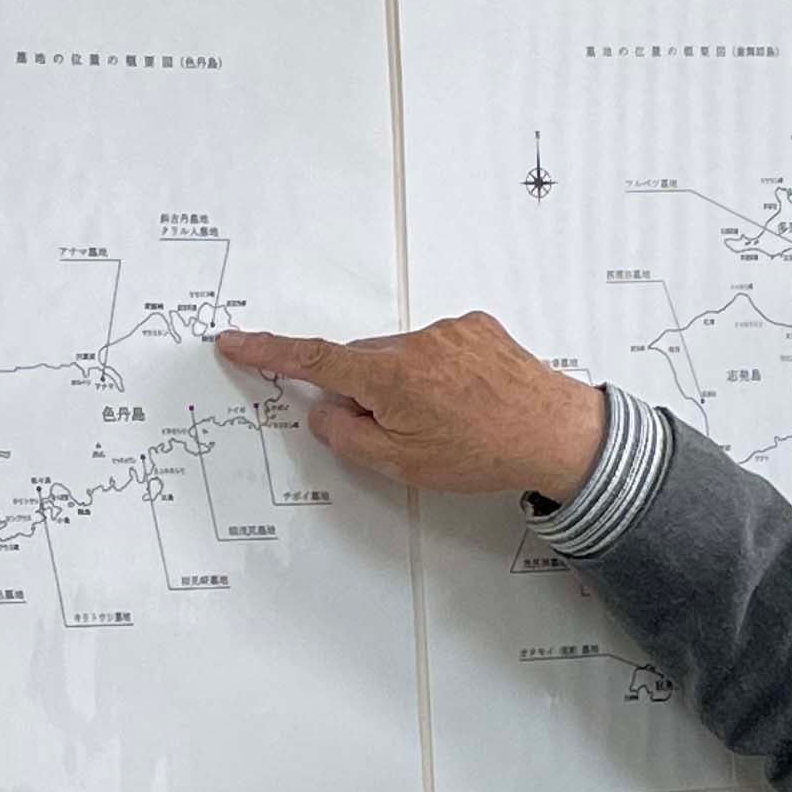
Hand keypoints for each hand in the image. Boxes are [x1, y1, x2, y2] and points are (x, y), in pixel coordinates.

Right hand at [213, 314, 605, 500]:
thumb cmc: (484, 453)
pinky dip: (437, 370)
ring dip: (405, 384)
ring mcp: (448, 330)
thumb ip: (349, 437)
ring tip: (444, 421)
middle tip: (394, 432)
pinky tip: (464, 400)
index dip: (268, 352)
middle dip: (363, 392)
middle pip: (361, 362)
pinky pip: (436, 346)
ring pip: (400, 355)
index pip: (312, 359)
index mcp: (388, 377)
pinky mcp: (476, 327)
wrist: (556, 433)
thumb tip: (324, 412)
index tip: (236, 341)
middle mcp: (415, 343)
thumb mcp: (402, 464)